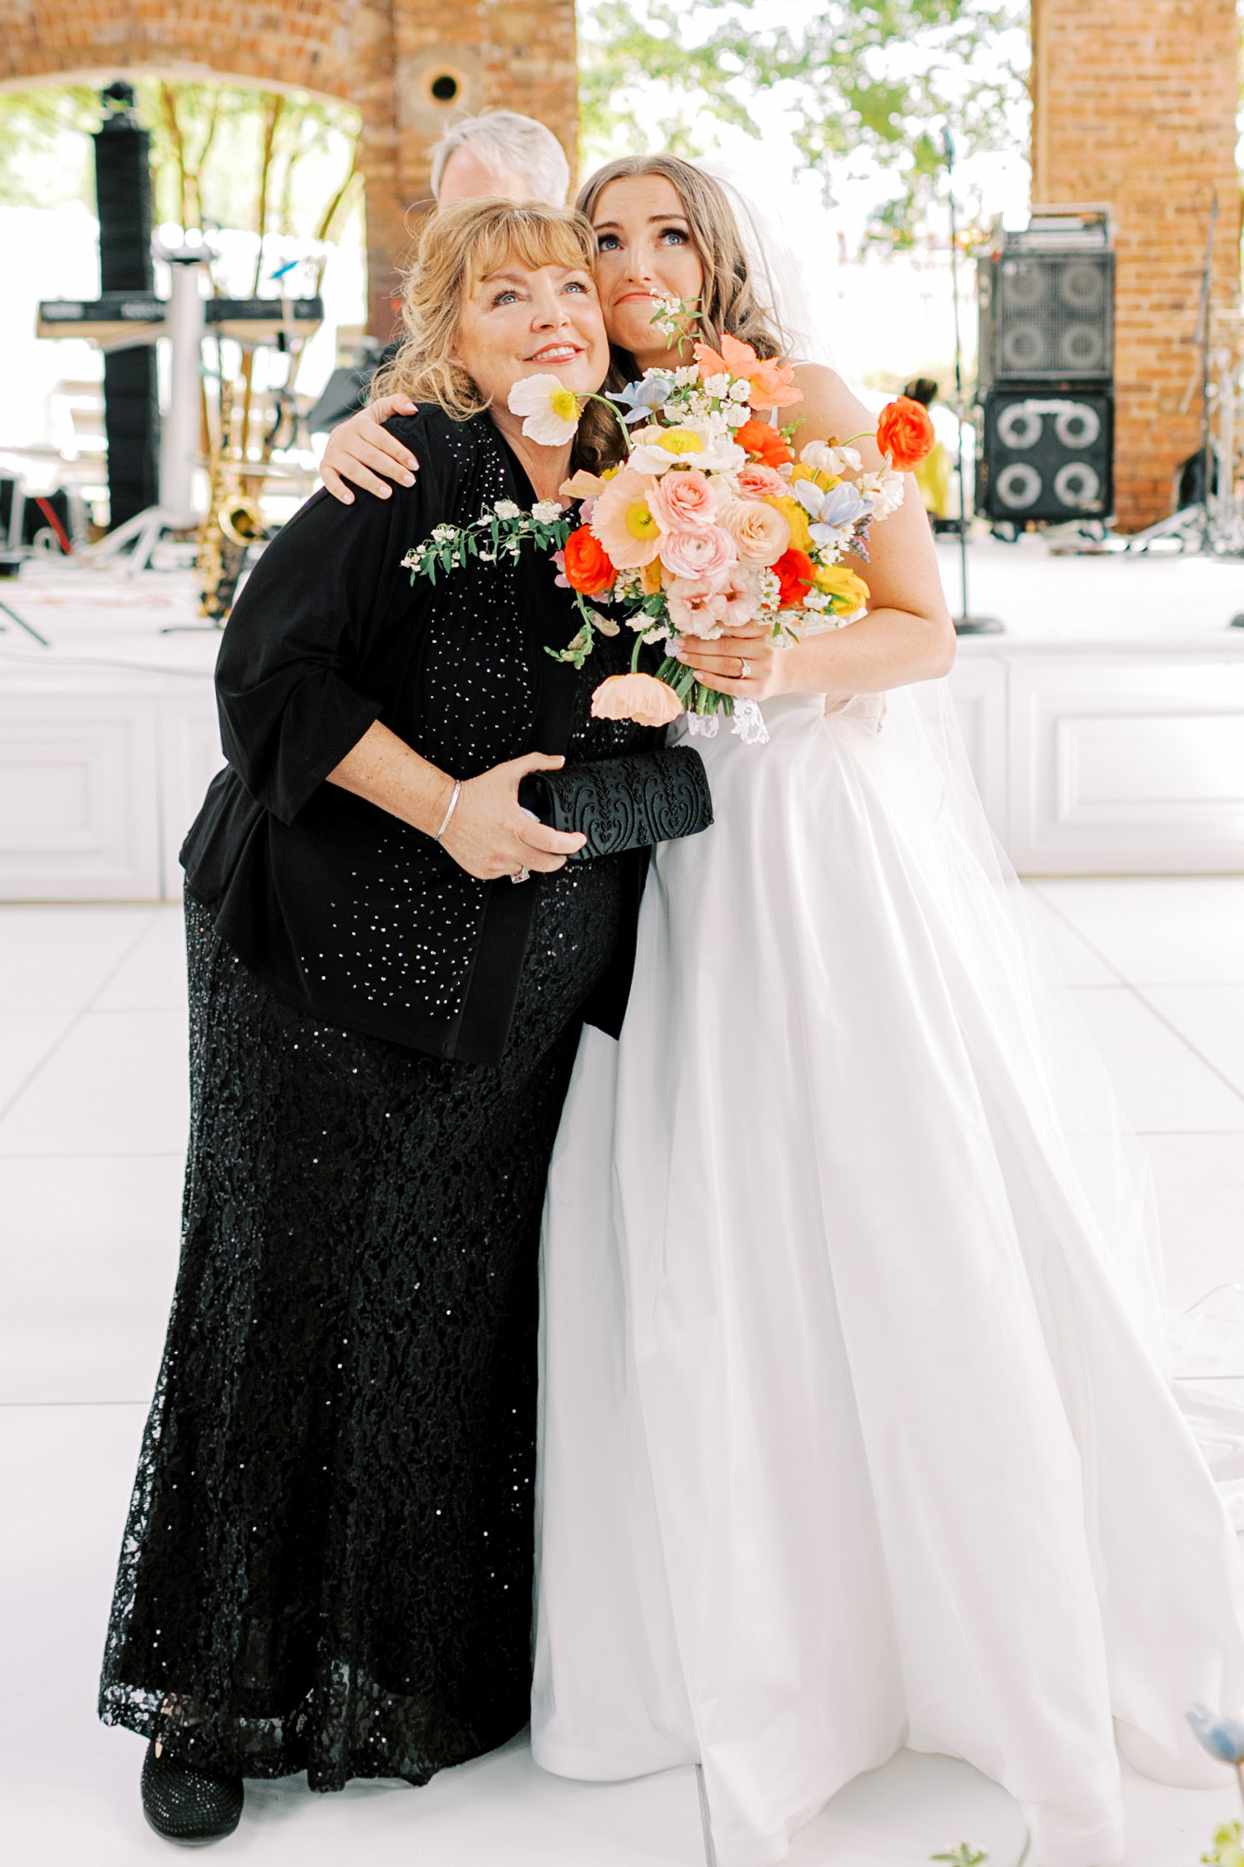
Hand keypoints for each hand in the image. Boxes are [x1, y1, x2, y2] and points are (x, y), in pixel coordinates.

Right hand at [321, 394, 420, 503]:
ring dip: (370, 482)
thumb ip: (397, 403)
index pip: (381, 438)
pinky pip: (328, 479)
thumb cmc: (368, 428)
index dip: (398, 451)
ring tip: (388, 494)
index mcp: (360, 423)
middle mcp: (344, 436)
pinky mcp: (324, 466)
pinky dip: (338, 490)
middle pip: (370, 455)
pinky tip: (351, 500)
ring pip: (352, 469)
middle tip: (409, 481)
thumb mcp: (380, 411)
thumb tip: (413, 409)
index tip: (415, 465)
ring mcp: (333, 452)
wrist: (342, 437)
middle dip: (391, 469)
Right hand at [439, 753, 587, 880]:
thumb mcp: (507, 772)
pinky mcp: (483, 871)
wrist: (443, 810)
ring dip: (529, 858)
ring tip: (520, 842)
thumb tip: (559, 761)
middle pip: (546, 865)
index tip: (579, 840)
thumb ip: (536, 763)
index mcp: (515, 825)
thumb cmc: (475, 793)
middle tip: (560, 852)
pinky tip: (501, 847)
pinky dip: (509, 862)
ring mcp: (494, 862)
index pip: (553, 843)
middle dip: (558, 860)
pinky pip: (506, 872)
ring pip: (525, 868)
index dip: (571, 844)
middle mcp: (506, 847)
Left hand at [674, 623, 790, 702]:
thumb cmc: (771, 645)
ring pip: (726, 665)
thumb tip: (707, 615)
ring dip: (701, 661)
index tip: (689, 627)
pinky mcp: (759, 690)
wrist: (795, 667)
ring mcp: (762, 671)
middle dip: (698, 645)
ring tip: (683, 657)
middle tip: (679, 643)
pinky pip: (732, 686)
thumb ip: (741, 623)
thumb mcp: (763, 628)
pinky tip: (698, 675)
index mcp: (765, 630)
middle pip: (725, 646)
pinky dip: (713, 681)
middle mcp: (764, 649)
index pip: (732, 627)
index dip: (708, 627)